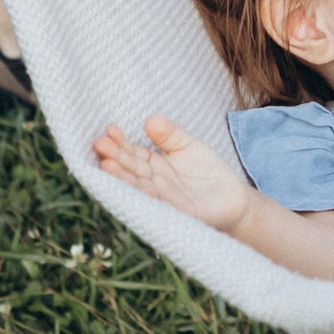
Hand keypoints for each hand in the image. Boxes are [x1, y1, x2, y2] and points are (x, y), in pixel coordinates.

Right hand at [92, 112, 256, 234]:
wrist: (234, 199)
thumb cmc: (207, 172)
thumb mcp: (187, 145)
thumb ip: (169, 134)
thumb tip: (150, 120)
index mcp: (153, 167)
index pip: (132, 153)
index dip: (120, 143)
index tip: (109, 129)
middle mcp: (153, 184)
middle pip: (131, 169)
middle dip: (114, 157)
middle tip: (99, 143)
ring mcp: (165, 200)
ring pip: (139, 187)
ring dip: (123, 178)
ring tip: (107, 165)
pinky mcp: (181, 213)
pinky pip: (164, 204)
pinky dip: (151, 197)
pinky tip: (141, 187)